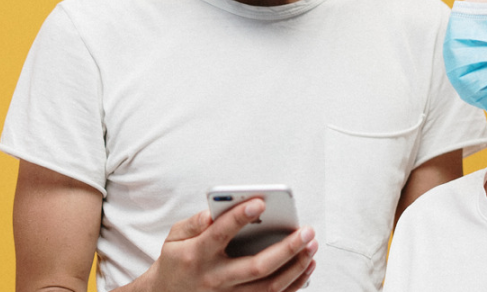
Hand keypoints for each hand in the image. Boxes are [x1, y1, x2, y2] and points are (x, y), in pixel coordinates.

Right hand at [146, 199, 317, 291]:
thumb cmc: (176, 260)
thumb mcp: (175, 237)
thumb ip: (195, 222)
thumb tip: (216, 211)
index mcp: (197, 254)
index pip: (220, 234)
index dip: (239, 217)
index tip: (260, 202)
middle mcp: (216, 278)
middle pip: (256, 267)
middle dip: (286, 248)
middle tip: (306, 230)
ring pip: (270, 286)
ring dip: (296, 266)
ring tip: (312, 245)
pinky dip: (294, 283)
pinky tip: (307, 265)